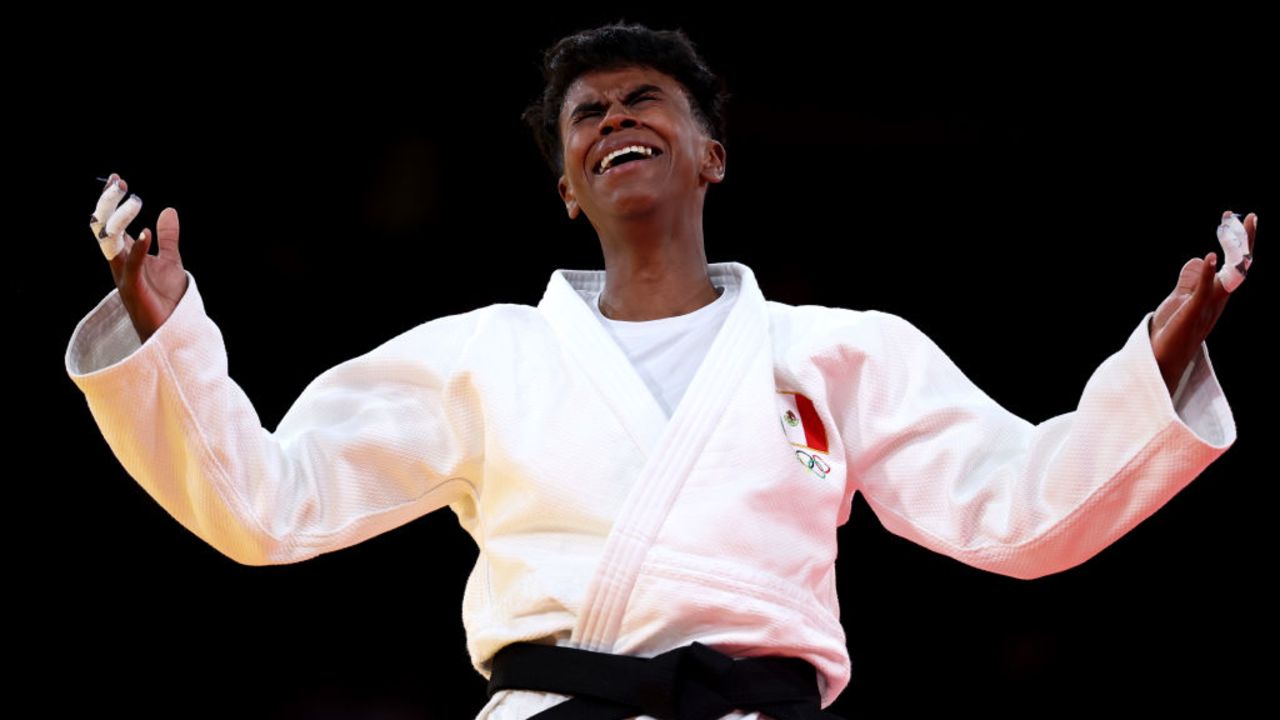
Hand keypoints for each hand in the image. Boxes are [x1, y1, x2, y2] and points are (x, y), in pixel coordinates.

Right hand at [92, 173, 188, 343]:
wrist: (171, 329)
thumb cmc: (166, 299)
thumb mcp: (171, 261)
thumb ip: (168, 237)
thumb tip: (168, 210)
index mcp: (126, 255)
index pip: (114, 222)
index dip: (114, 201)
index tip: (118, 178)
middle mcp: (119, 262)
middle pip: (105, 228)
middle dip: (110, 204)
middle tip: (118, 182)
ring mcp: (123, 274)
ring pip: (111, 242)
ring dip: (121, 219)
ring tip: (133, 199)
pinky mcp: (133, 288)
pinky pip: (132, 264)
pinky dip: (138, 247)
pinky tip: (146, 232)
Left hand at [1150, 210, 1256, 395]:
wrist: (1162, 362)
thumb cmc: (1171, 332)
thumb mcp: (1181, 299)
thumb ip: (1190, 281)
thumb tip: (1202, 258)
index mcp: (1215, 295)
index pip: (1233, 265)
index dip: (1239, 243)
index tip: (1239, 218)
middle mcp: (1217, 300)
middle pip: (1238, 267)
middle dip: (1243, 241)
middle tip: (1247, 216)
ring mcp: (1207, 306)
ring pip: (1227, 277)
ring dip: (1231, 252)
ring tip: (1233, 227)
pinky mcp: (1192, 313)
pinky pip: (1203, 291)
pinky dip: (1208, 274)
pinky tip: (1210, 256)